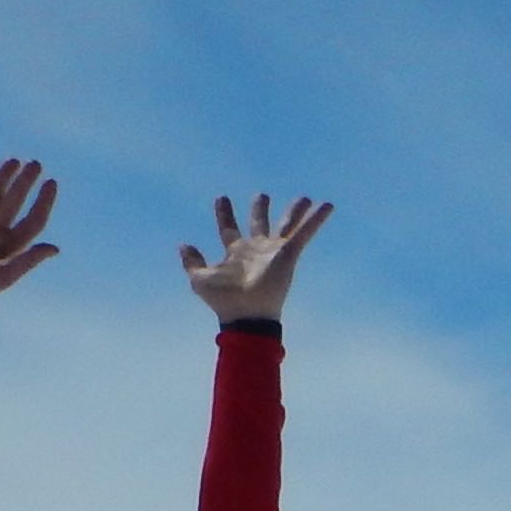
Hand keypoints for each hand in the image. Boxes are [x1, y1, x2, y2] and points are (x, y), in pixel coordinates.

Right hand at [0, 159, 60, 308]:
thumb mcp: (5, 274)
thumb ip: (28, 259)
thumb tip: (55, 248)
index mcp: (9, 248)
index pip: (32, 221)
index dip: (43, 203)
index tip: (51, 182)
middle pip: (13, 204)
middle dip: (24, 184)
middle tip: (35, 164)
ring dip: (1, 180)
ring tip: (13, 161)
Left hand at [181, 191, 332, 322]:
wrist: (247, 314)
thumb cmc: (224, 301)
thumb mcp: (199, 279)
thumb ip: (191, 262)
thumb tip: (183, 246)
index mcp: (235, 253)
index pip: (229, 229)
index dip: (225, 214)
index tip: (222, 199)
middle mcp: (256, 250)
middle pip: (260, 224)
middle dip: (260, 210)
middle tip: (262, 196)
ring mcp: (274, 252)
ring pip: (287, 226)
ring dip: (296, 212)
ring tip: (304, 198)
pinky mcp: (289, 254)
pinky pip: (305, 232)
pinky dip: (316, 219)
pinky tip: (327, 205)